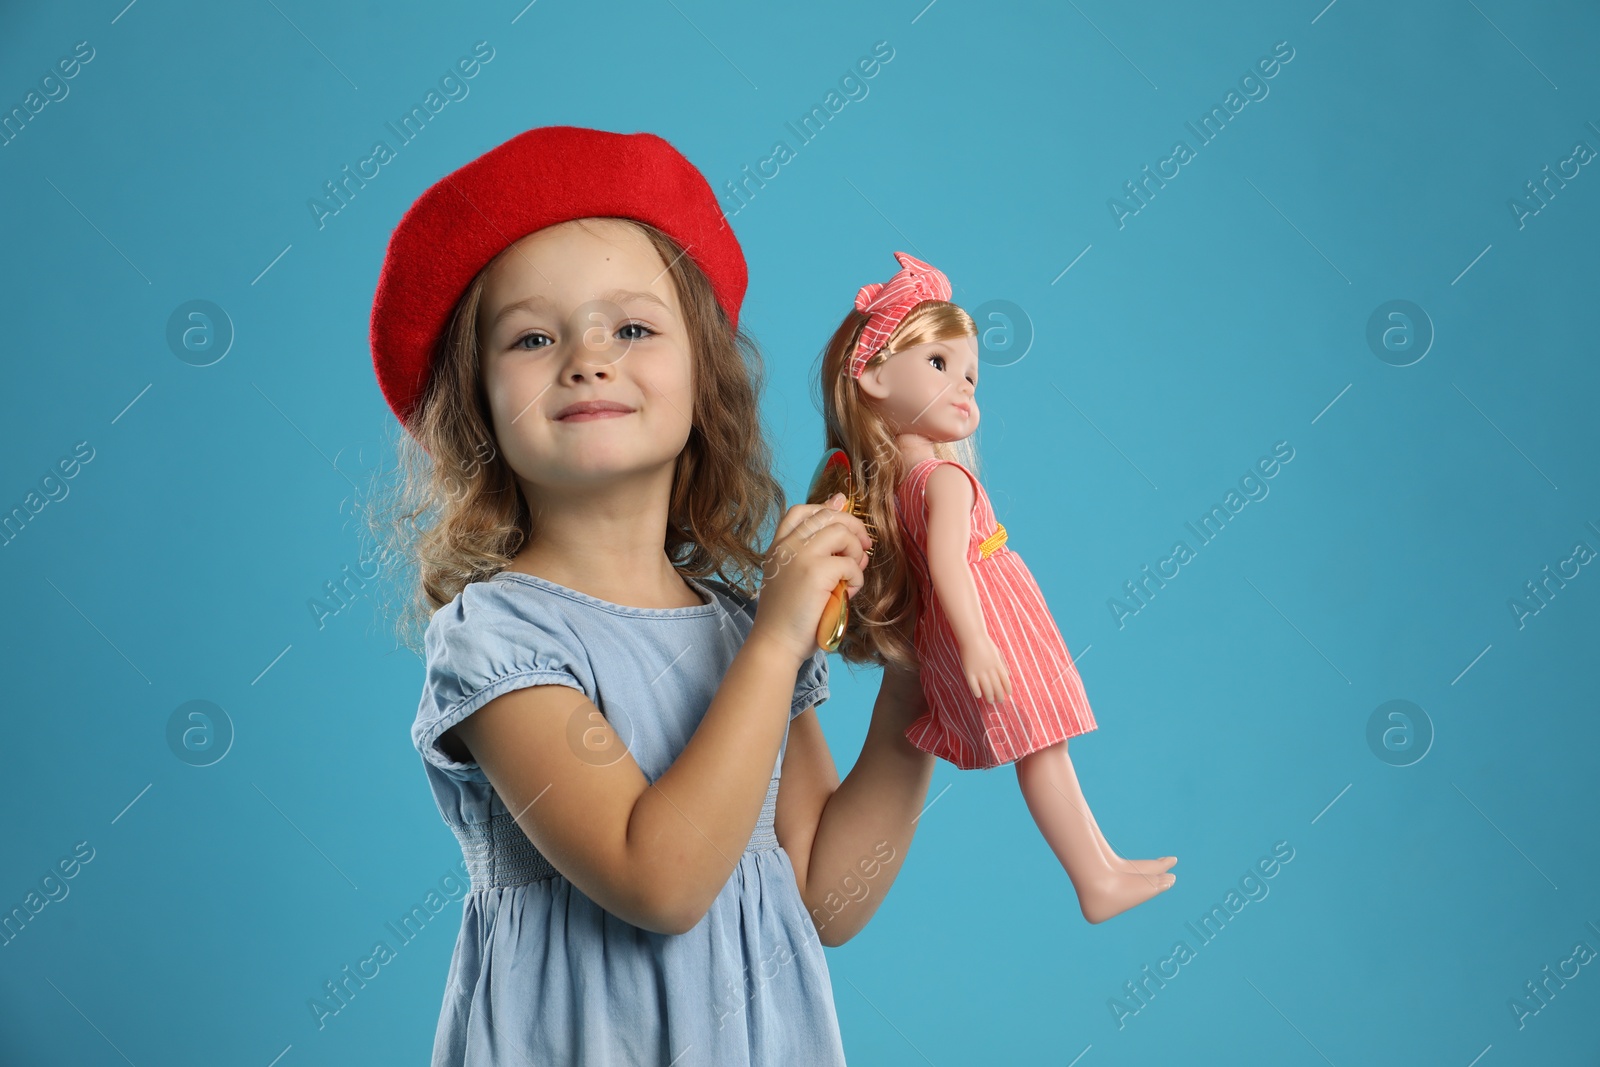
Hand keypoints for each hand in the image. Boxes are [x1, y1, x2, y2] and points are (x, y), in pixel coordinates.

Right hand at [748, 493, 873, 664]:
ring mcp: (800, 555)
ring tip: (853, 574)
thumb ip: (814, 550)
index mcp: (779, 547)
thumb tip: (840, 507)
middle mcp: (787, 546)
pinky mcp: (816, 571)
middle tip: (864, 547)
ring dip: (856, 552)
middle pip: (828, 515)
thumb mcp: (795, 576)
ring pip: (842, 533)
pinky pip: (850, 564)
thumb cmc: (790, 616)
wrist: (776, 643)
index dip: (828, 510)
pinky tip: (849, 593)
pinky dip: (857, 578)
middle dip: (854, 527)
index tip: (845, 524)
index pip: (802, 511)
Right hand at [959, 633, 1011, 703]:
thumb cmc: (985, 643)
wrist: (972, 636)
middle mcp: (990, 669)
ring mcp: (979, 671)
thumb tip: (1008, 675)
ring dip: (989, 696)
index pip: (1005, 679)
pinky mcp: (969, 671)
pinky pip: (973, 684)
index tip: (1008, 694)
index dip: (1007, 688)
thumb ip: (1003, 664)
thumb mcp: (997, 652)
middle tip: (1000, 701)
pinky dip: (977, 691)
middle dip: (999, 695)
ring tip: (990, 701)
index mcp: (997, 664)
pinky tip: (979, 695)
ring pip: (986, 687)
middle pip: (996, 686)